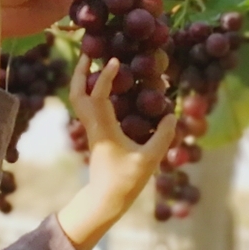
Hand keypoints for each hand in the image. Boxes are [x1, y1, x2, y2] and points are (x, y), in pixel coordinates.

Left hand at [56, 57, 177, 249]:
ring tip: (93, 61)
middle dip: (80, 71)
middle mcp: (93, 126)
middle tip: (89, 51)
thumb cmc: (127, 181)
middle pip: (77, 93)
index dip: (103, 76)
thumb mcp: (150, 160)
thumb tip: (171, 115)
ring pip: (79, 99)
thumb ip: (162, 137)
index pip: (98, 97)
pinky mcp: (95, 133)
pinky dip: (90, 90)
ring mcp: (92, 129)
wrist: (105, 198)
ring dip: (82, 79)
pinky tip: (102, 85)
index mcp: (103, 129)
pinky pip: (87, 106)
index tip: (113, 61)